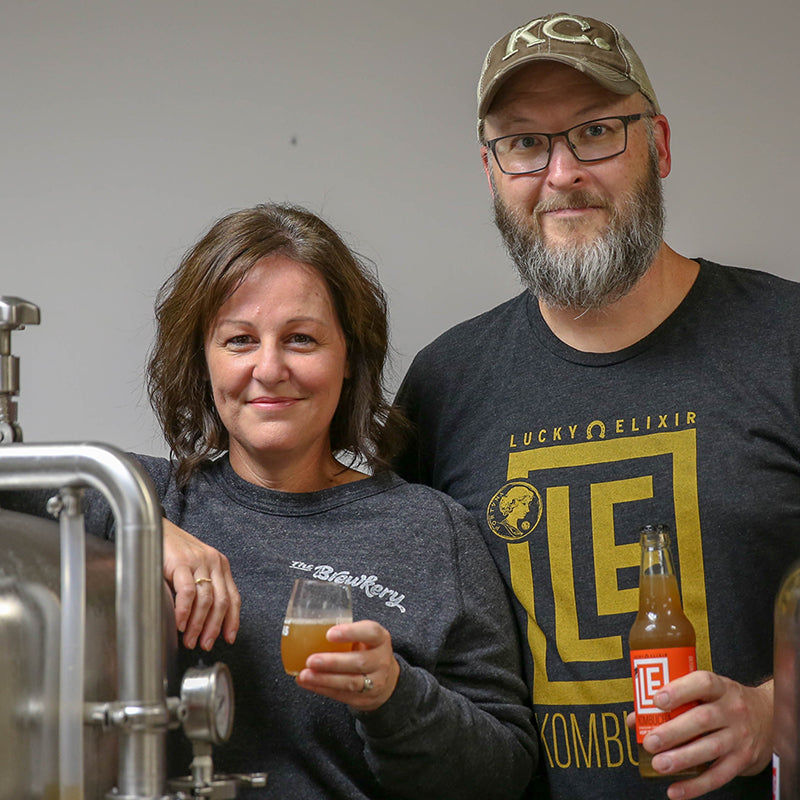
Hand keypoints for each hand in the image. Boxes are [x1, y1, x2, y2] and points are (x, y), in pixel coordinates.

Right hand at [162, 519, 240, 650]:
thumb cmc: (172, 552)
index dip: (232, 620)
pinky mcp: (180, 562)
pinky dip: (185, 612)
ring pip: (206, 599)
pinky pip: (187, 592)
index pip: (233, 597)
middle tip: (205, 645)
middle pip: (221, 602)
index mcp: (220, 565)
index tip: (228, 638)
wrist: (153, 528)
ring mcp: (198, 561)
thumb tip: (205, 622)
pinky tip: (180, 624)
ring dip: (199, 625)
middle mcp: (213, 562)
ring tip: (191, 640)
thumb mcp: (194, 569)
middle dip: (214, 628)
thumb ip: (203, 587)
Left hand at [295, 620, 400, 711]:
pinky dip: (322, 689)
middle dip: (333, 662)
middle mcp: (381, 660)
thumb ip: (346, 633)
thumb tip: (310, 630)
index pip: (371, 632)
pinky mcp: (364, 699)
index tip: (329, 634)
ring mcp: (375, 682)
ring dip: (325, 679)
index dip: (351, 632)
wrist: (385, 679)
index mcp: (380, 639)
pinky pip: (341, 695)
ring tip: (306, 675)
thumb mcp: (365, 637)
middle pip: (359, 662)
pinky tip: (308, 683)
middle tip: (311, 660)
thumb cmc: (367, 651)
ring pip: (350, 682)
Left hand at [627, 672, 772, 798]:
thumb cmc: (725, 701)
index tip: (656, 700)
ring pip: (710, 749)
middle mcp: (732, 710)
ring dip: (681, 759)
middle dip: (673, 732)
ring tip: (658, 764)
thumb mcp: (705, 692)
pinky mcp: (743, 760)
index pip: (702, 684)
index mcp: (720, 688)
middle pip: (702, 720)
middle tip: (650, 741)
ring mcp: (739, 736)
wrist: (769, 717)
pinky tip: (675, 790)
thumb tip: (636, 718)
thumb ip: (673, 700)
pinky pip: (718, 775)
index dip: (679, 691)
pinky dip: (696, 786)